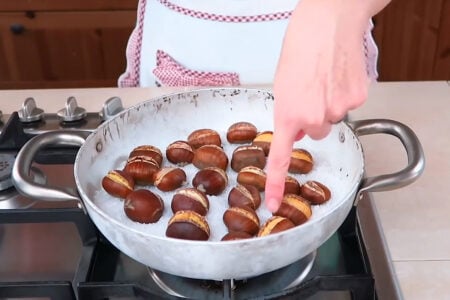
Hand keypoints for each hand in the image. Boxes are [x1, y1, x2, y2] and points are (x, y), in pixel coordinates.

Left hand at [264, 0, 371, 211]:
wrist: (327, 22)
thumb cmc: (300, 47)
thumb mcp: (281, 84)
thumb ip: (288, 113)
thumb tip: (300, 130)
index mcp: (288, 115)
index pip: (281, 158)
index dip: (275, 183)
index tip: (272, 202)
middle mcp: (314, 118)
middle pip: (316, 132)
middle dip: (312, 118)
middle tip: (310, 92)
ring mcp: (338, 109)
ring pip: (333, 119)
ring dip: (328, 105)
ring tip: (324, 79)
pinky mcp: (357, 99)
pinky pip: (349, 105)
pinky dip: (344, 94)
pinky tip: (338, 76)